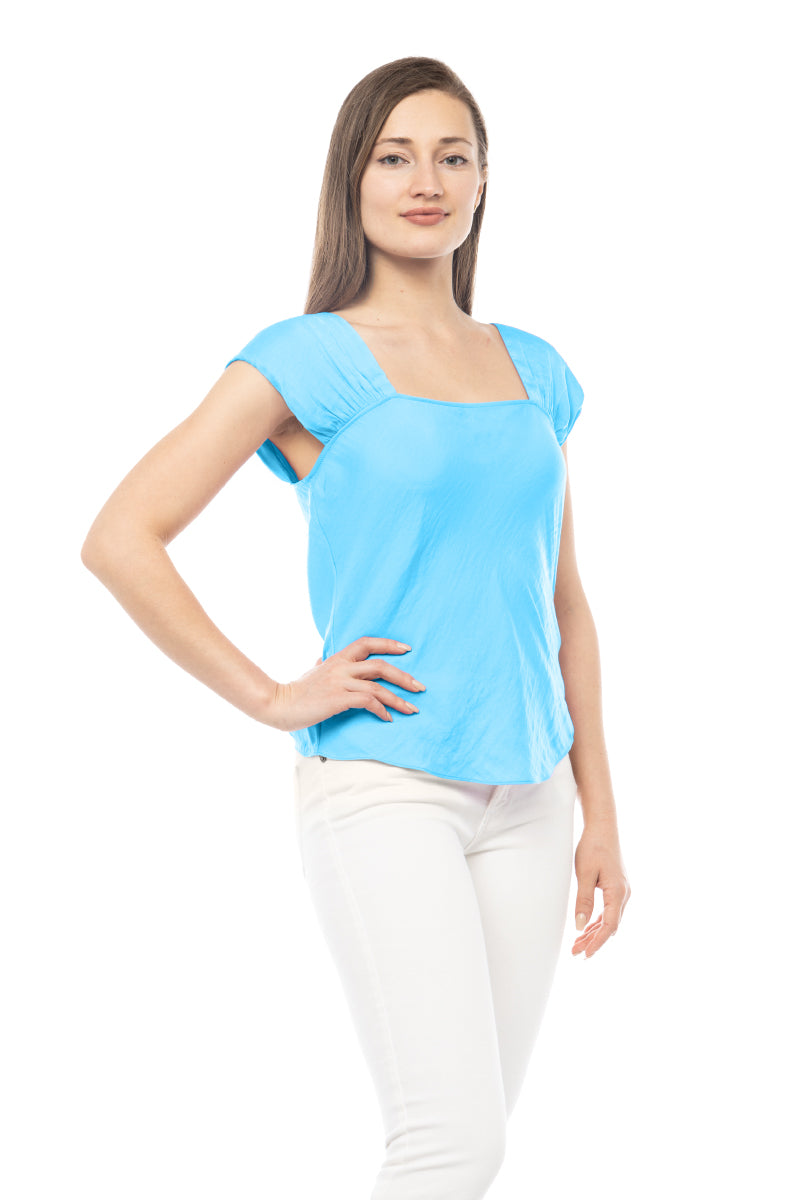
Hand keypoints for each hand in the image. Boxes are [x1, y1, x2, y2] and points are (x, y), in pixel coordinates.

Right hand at [264, 637, 425, 732]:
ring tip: (412, 709)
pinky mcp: (338, 699)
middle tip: (420, 687)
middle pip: (381, 665)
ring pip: (378, 686)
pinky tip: (388, 719)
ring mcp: (340, 682)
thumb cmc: (297, 690)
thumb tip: (322, 659)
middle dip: (404, 677)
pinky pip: (368, 702)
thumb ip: (322, 664)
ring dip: (398, 699)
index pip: (367, 643)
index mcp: (337, 658)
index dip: (388, 644)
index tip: (408, 649)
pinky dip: (381, 710)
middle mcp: (341, 667)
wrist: (279, 704)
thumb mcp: (312, 672)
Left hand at [572, 824, 630, 958]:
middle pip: (610, 925)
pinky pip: (609, 910)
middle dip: (594, 940)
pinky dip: (598, 921)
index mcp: (618, 892)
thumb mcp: (584, 874)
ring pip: (610, 919)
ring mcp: (622, 891)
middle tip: (575, 953)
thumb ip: (583, 901)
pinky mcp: (616, 887)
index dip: (597, 942)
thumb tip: (580, 927)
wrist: (603, 827)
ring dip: (595, 932)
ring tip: (577, 944)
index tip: (585, 954)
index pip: (610, 926)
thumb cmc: (593, 847)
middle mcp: (624, 894)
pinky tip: (586, 928)